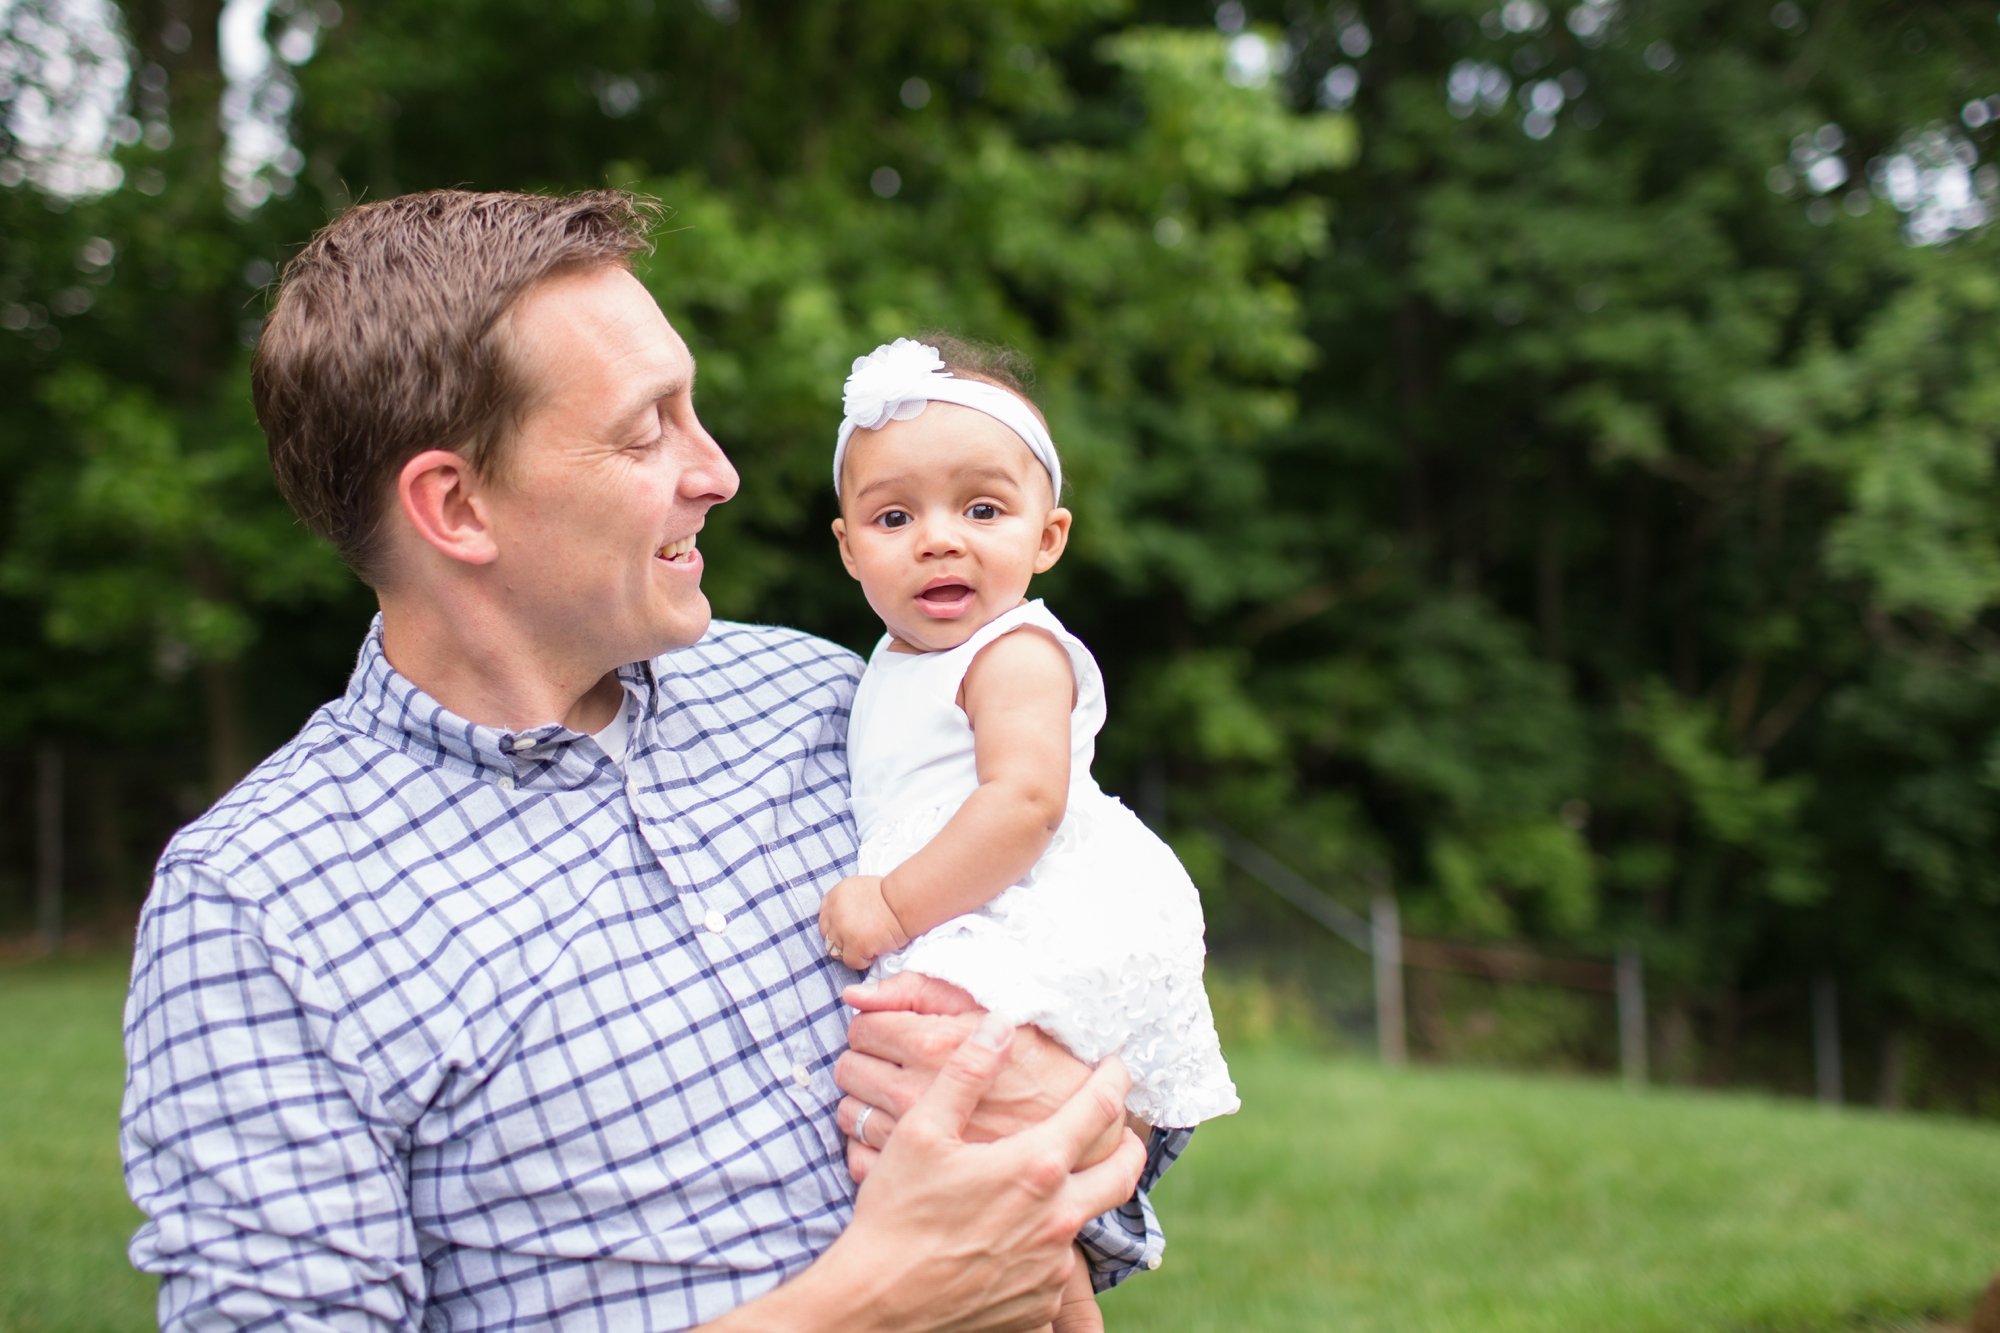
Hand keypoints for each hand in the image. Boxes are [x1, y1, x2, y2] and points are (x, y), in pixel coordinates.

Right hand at [726, 1013, 1143, 1332]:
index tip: (1119, 1063)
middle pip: (1123, 1173)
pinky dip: (1040, 1251)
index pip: (1098, 1109)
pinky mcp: (1036, 1307)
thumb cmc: (895, 1214)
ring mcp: (1050, 1268)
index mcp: (1036, 1168)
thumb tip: (999, 1023)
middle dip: (1129, 1145)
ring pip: (1082, 1224)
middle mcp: (1057, 1219)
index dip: (1114, 1078)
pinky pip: (1051, 1270)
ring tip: (1041, 1190)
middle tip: (1121, 1130)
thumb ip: (965, 1072)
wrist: (876, 1305)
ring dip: (1072, 1201)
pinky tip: (1008, 1241)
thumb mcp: (921, 1131)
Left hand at [818, 875, 909, 970]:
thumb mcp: (860, 889)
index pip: (823, 917)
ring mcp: (843, 929)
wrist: (906, 902)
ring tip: (869, 946)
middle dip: (841, 941)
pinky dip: (863, 961)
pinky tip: (875, 951)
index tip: (847, 931)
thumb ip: (846, 903)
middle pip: (826, 936)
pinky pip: (851, 962)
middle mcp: (835, 911)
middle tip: (860, 941)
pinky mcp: (855, 944)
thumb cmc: (891, 897)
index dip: (835, 927)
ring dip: (851, 952)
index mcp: (836, 894)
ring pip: (836, 952)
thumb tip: (842, 922)